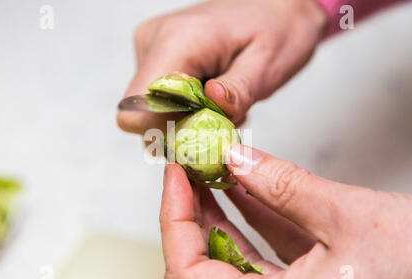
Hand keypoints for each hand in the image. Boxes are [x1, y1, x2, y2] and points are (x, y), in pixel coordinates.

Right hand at [117, 0, 327, 133]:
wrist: (275, 7)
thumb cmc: (275, 30)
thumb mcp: (267, 65)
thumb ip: (238, 91)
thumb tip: (212, 104)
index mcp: (177, 42)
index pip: (137, 110)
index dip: (166, 133)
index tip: (202, 132)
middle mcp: (154, 42)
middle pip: (142, 116)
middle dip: (182, 128)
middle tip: (222, 117)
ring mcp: (151, 48)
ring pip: (152, 111)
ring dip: (187, 119)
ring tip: (221, 101)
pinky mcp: (157, 56)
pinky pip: (160, 100)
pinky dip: (186, 108)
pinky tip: (212, 93)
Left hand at [160, 145, 411, 278]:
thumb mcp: (346, 218)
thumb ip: (284, 187)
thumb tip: (237, 159)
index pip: (189, 275)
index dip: (174, 221)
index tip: (176, 176)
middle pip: (203, 269)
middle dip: (193, 215)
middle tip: (189, 171)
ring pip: (234, 262)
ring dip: (221, 215)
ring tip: (212, 172)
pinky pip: (266, 258)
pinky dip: (254, 222)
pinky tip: (246, 187)